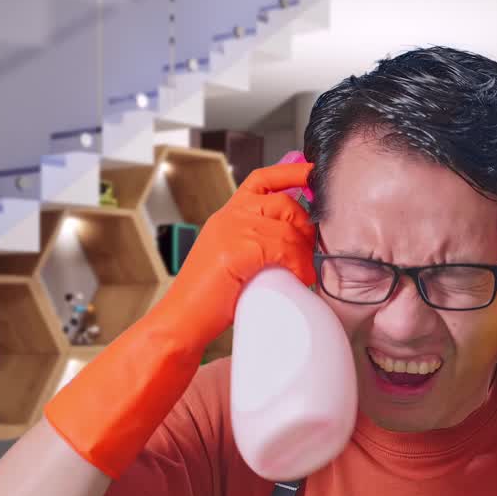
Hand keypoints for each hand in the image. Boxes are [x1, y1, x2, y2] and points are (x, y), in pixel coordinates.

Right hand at [45, 160, 314, 478]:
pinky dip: (297, 265)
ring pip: (288, 229)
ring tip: (303, 275)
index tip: (314, 173)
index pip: (263, 180)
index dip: (292, 173)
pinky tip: (299, 279)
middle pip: (285, 204)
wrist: (182, 322)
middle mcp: (228, 215)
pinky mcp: (237, 248)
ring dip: (304, 254)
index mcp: (227, 215)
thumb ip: (261, 243)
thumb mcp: (236, 260)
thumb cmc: (210, 300)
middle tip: (308, 257)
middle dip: (306, 229)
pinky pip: (283, 248)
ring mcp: (231, 229)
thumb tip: (301, 244)